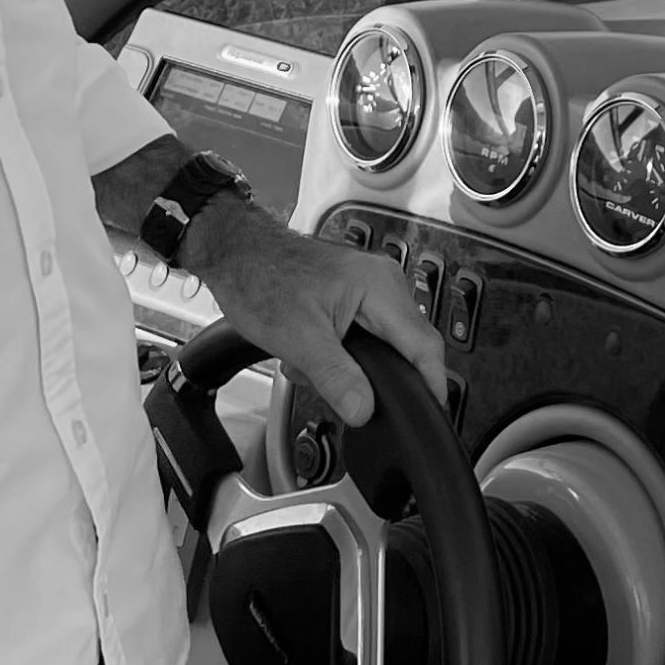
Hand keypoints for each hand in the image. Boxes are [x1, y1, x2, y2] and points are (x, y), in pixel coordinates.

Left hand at [182, 195, 446, 428]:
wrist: (234, 252)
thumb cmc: (259, 277)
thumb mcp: (298, 338)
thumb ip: (336, 377)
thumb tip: (364, 409)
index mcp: (379, 287)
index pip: (425, 345)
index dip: (431, 383)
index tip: (428, 411)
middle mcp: (382, 281)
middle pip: (406, 347)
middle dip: (374, 376)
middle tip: (342, 390)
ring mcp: (369, 286)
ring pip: (382, 344)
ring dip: (351, 365)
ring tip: (311, 365)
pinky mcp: (353, 294)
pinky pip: (364, 334)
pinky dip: (341, 352)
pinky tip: (310, 354)